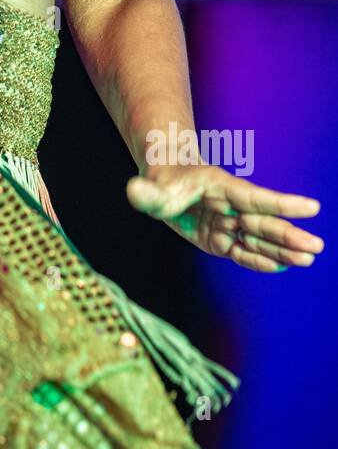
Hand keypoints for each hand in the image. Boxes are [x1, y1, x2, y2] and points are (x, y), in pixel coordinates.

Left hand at [126, 164, 324, 272]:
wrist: (164, 182)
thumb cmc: (162, 181)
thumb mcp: (153, 187)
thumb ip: (147, 193)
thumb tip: (133, 190)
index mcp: (221, 188)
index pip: (254, 197)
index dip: (282, 203)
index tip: (312, 206)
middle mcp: (230, 207)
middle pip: (263, 222)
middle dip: (288, 235)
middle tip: (316, 246)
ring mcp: (228, 225)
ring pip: (259, 239)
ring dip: (282, 250)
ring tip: (308, 259)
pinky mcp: (221, 241)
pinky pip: (244, 253)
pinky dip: (260, 261)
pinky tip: (281, 266)